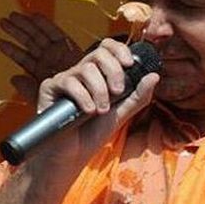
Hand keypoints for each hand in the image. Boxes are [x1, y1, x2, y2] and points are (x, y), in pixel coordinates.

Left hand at [0, 12, 82, 102]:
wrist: (89, 99)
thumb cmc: (67, 101)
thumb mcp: (44, 96)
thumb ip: (28, 88)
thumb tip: (13, 79)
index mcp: (41, 71)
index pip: (23, 58)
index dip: (11, 50)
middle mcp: (49, 59)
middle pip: (30, 42)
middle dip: (16, 31)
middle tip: (2, 21)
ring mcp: (58, 52)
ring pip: (39, 35)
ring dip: (26, 25)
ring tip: (13, 16)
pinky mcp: (69, 47)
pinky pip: (56, 33)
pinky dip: (46, 24)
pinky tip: (34, 16)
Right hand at [27, 38, 158, 183]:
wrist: (72, 155)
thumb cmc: (93, 133)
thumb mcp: (121, 114)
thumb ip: (138, 96)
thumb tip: (154, 76)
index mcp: (98, 74)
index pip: (107, 48)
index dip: (119, 50)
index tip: (130, 64)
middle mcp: (80, 73)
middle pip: (98, 53)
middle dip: (113, 71)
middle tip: (118, 92)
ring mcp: (65, 79)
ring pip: (85, 68)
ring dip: (99, 90)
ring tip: (101, 110)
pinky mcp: (49, 89)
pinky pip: (68, 82)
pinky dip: (82, 97)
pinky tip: (87, 111)